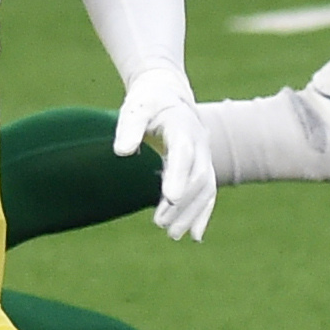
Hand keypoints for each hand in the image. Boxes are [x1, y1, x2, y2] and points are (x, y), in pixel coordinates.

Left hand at [114, 67, 215, 241]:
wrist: (168, 93)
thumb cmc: (148, 101)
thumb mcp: (135, 107)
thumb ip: (129, 127)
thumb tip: (121, 152)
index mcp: (182, 126)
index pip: (183, 154)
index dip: (178, 175)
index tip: (170, 198)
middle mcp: (199, 143)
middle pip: (197, 176)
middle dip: (182, 202)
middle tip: (160, 223)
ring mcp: (204, 156)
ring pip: (206, 188)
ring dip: (191, 213)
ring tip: (172, 234)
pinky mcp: (202, 167)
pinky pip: (207, 192)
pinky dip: (202, 214)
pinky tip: (193, 236)